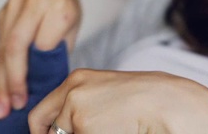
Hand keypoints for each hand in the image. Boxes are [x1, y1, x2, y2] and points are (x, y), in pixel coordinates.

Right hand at [0, 0, 81, 118]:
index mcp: (58, 6)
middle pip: (15, 45)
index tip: (28, 98)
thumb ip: (54, 54)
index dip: (32, 74)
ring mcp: (15, 3)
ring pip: (3, 46)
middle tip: (12, 105)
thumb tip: (37, 90)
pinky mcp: (3, 10)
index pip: (40, 45)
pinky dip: (1, 68)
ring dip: (2, 79)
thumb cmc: (66, 11)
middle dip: (12, 79)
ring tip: (2, 106)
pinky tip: (1, 87)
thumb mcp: (69, 31)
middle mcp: (34, 1)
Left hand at [28, 69, 207, 133]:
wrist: (166, 103)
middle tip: (80, 131)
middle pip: (41, 124)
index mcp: (78, 79)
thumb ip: (82, 106)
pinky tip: (115, 131)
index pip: (43, 111)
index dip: (43, 130)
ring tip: (110, 128)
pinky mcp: (82, 124)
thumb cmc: (145, 100)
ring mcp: (75, 106)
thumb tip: (60, 128)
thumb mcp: (107, 95)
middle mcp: (72, 89)